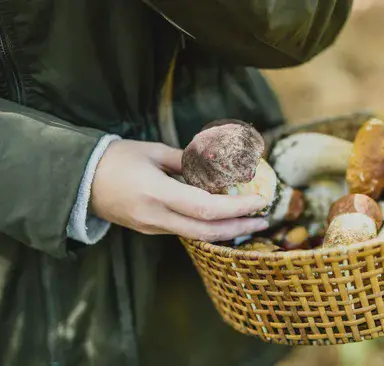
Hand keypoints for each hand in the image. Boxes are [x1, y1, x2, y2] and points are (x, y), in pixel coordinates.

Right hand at [90, 140, 268, 240]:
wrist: (79, 182)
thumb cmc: (116, 160)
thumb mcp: (153, 152)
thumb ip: (187, 160)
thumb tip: (216, 164)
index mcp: (157, 194)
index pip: (205, 208)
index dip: (235, 208)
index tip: (258, 201)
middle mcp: (157, 217)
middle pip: (207, 231)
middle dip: (240, 227)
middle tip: (264, 219)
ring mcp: (153, 228)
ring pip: (198, 235)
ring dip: (228, 230)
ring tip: (251, 219)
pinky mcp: (151, 230)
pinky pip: (186, 231)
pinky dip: (210, 227)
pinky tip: (225, 218)